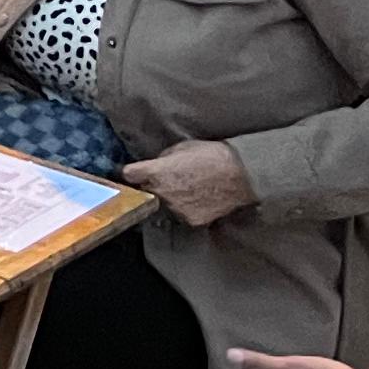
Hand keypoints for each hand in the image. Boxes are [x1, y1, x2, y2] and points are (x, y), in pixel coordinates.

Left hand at [126, 139, 260, 227]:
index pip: (128, 175)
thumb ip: (162, 160)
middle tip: (165, 180)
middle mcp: (161, 192)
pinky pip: (180, 214)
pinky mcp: (190, 220)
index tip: (134, 173)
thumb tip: (155, 166)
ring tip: (186, 189)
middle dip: (150, 186)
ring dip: (168, 199)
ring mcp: (175, 209)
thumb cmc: (210, 155)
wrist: (239, 175)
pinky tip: (196, 199)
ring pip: (162, 205)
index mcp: (155, 171)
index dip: (131, 173)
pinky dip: (184, 208)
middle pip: (145, 191)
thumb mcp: (180, 148)